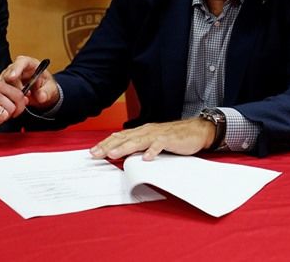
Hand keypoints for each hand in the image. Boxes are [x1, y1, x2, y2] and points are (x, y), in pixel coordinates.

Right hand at [0, 55, 59, 110]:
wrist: (42, 92)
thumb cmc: (46, 86)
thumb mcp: (50, 89)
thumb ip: (46, 92)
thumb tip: (41, 96)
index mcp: (30, 64)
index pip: (21, 62)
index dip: (16, 69)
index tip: (12, 77)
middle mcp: (17, 68)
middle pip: (8, 74)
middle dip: (14, 87)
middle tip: (24, 96)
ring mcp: (9, 75)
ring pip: (2, 83)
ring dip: (10, 93)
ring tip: (23, 100)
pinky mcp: (4, 84)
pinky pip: (0, 90)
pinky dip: (5, 97)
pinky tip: (14, 102)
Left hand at [89, 118, 215, 160]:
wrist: (196, 131)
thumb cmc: (174, 137)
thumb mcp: (153, 141)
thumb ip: (139, 146)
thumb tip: (122, 154)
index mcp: (142, 131)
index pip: (120, 137)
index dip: (106, 143)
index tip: (93, 151)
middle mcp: (147, 131)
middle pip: (124, 138)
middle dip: (109, 146)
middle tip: (95, 154)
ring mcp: (158, 135)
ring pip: (138, 140)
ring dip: (125, 148)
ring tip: (113, 154)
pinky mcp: (170, 139)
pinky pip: (160, 145)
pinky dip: (153, 151)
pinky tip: (146, 158)